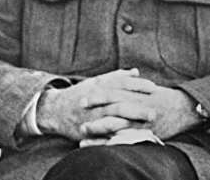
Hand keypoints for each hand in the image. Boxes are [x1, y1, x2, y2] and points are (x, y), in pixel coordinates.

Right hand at [36, 68, 156, 140]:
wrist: (55, 110)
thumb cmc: (80, 94)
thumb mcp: (96, 82)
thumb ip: (116, 76)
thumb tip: (136, 71)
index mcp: (100, 88)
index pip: (122, 84)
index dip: (138, 86)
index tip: (153, 87)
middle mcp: (97, 103)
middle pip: (120, 104)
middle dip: (138, 108)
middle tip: (155, 110)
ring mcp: (92, 118)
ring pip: (113, 121)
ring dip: (130, 123)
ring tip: (146, 126)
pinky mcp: (89, 131)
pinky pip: (103, 135)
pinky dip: (116, 136)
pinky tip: (130, 137)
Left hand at [80, 86, 202, 140]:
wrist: (187, 109)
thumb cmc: (167, 98)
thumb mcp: (151, 88)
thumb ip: (135, 84)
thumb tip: (124, 76)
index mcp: (139, 93)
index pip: (115, 91)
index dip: (98, 94)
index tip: (84, 98)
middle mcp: (140, 106)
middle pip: (113, 107)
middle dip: (94, 110)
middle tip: (78, 113)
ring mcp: (144, 121)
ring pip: (117, 125)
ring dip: (98, 129)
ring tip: (82, 132)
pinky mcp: (148, 133)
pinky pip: (127, 139)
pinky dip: (113, 143)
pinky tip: (101, 146)